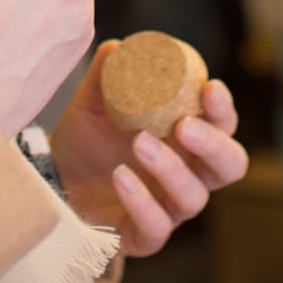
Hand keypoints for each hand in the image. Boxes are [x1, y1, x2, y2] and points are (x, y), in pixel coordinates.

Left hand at [50, 41, 248, 257]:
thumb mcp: (93, 100)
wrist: (53, 176)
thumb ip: (106, 73)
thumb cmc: (87, 137)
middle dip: (214, 144)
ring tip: (140, 141)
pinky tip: (120, 174)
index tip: (210, 88)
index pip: (222, 126)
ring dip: (171, 168)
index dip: (223, 109)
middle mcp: (187, 173)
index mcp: (184, 138)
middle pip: (229, 166)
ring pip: (193, 197)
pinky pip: (156, 227)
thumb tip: (119, 47)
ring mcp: (168, 207)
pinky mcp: (143, 235)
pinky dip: (141, 200)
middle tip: (184, 125)